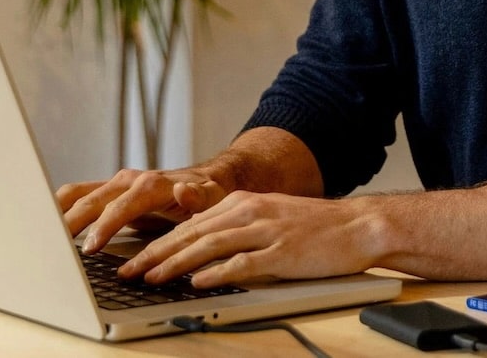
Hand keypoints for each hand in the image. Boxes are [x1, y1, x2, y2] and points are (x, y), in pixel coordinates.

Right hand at [56, 168, 229, 251]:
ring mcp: (115, 184)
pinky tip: (48, 228)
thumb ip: (200, 196)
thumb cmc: (210, 191)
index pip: (121, 205)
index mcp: (151, 184)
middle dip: (70, 223)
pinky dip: (61, 209)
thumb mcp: (213, 195)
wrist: (207, 177)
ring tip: (40, 238)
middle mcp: (129, 180)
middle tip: (51, 249)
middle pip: (91, 199)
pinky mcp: (108, 192)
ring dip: (59, 214)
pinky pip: (78, 197)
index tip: (90, 248)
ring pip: (78, 194)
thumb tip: (185, 191)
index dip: (104, 226)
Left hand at [119, 191, 380, 287]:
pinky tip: (198, 282)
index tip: (134, 260)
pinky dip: (218, 273)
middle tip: (128, 272)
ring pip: (210, 245)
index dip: (158, 242)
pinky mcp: (283, 252)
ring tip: (151, 278)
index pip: (189, 224)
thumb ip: (234, 228)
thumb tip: (199, 250)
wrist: (358, 226)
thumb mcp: (268, 217)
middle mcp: (249, 212)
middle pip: (192, 233)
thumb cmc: (314, 228)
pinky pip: (244, 263)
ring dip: (177, 263)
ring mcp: (266, 231)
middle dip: (156, 253)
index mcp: (241, 202)